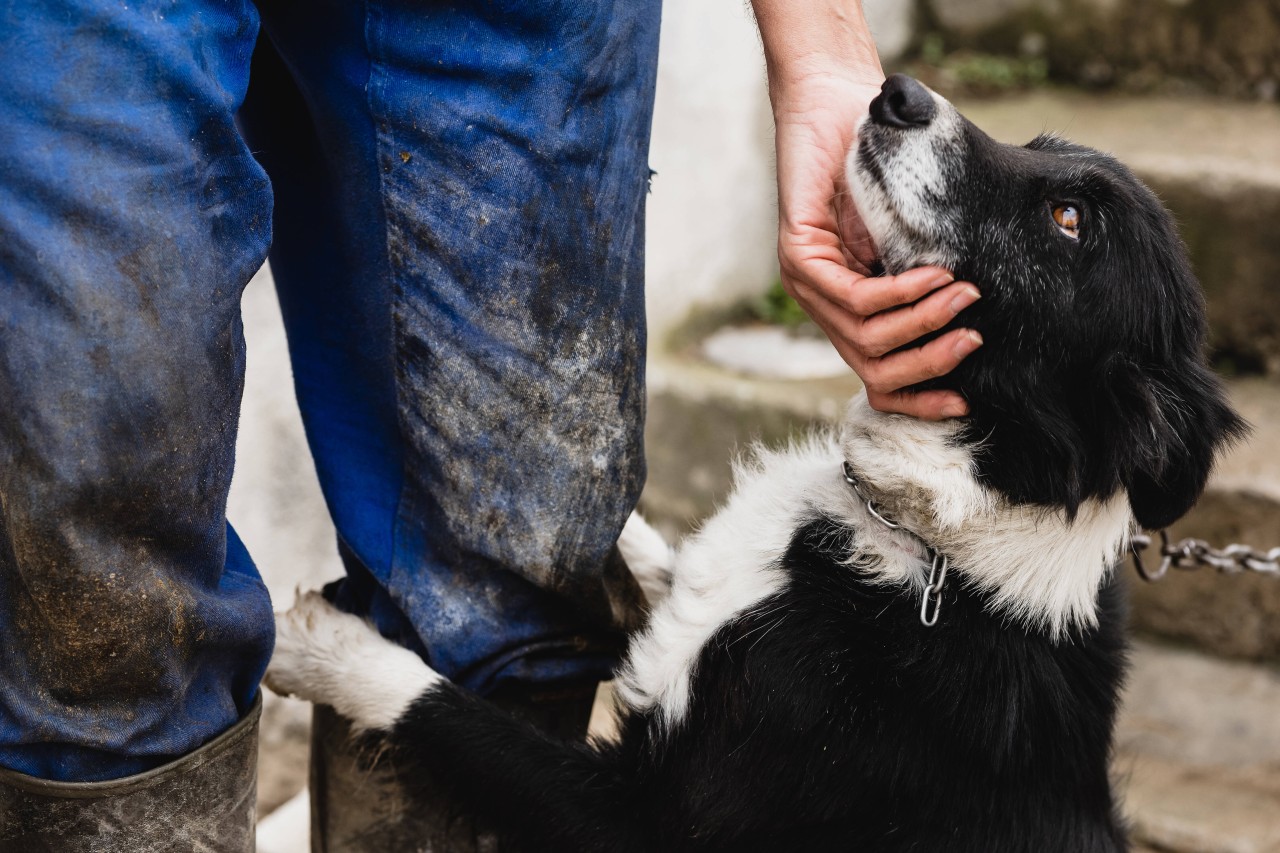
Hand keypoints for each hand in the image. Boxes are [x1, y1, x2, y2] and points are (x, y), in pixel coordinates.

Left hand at [771, 74, 980, 419]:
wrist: (838, 104)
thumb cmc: (879, 165)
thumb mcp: (909, 235)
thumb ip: (926, 276)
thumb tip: (974, 316)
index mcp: (846, 308)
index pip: (877, 376)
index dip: (918, 397)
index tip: (964, 402)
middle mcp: (821, 305)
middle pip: (874, 368)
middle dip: (930, 362)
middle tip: (974, 339)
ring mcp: (805, 283)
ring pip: (867, 337)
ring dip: (923, 322)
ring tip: (965, 298)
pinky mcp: (798, 256)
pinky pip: (855, 297)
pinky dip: (900, 294)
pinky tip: (934, 276)